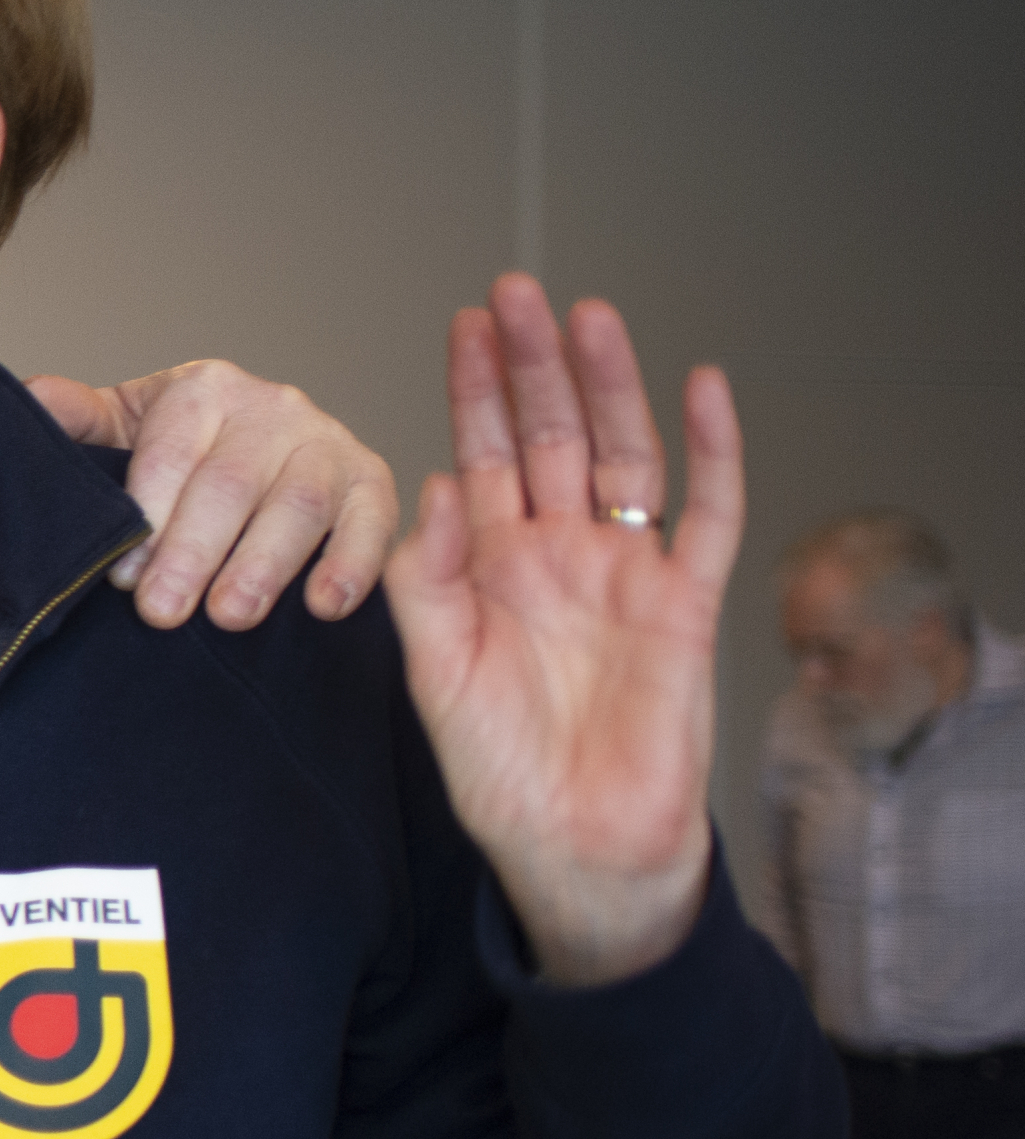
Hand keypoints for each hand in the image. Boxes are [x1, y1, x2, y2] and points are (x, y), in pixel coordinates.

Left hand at [29, 361, 400, 628]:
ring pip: (299, 504)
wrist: (260, 446)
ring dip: (264, 565)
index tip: (121, 577)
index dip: (147, 517)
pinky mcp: (372, 482)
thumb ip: (77, 419)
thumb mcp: (122, 428)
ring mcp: (327, 443)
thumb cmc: (178, 450)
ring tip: (230, 615)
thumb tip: (31, 400)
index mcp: (202, 389)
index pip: (173, 452)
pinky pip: (373, 522)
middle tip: (162, 612)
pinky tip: (323, 606)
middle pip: (232, 483)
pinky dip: (352, 564)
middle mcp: (271, 407)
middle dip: (193, 552)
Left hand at [388, 275, 738, 986]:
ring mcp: (626, 573)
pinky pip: (706, 516)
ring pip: (623, 456)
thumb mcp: (435, 673)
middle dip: (534, 365)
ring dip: (611, 387)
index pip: (481, 456)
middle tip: (518, 291)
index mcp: (492, 566)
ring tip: (592, 316)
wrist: (574, 847)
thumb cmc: (498, 770)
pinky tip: (703, 387)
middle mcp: (559, 555)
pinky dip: (712, 452)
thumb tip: (435, 485)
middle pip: (550, 437)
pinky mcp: (686, 605)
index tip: (463, 325)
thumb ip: (426, 583)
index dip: (473, 391)